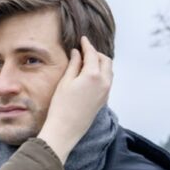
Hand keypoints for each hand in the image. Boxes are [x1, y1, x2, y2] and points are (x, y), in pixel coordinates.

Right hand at [38, 37, 112, 162]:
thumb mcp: (65, 82)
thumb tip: (77, 53)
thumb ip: (74, 65)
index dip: (87, 45)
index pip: (92, 54)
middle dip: (96, 53)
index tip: (83, 39)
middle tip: (84, 51)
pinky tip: (90, 75)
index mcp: (93, 75)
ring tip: (87, 62)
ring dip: (100, 63)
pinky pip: (107, 81)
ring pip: (108, 71)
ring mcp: (106, 92)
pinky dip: (101, 73)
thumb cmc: (61, 106)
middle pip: (105, 60)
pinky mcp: (104, 100)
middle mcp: (104, 82)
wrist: (66, 129)